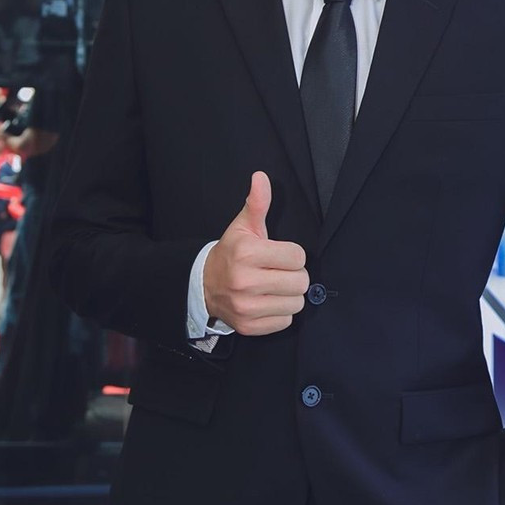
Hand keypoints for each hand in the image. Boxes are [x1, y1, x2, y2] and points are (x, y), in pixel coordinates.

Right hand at [203, 171, 308, 335]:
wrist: (204, 285)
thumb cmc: (231, 253)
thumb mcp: (243, 226)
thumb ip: (257, 202)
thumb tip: (261, 177)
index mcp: (247, 253)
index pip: (298, 257)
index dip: (291, 255)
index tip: (278, 255)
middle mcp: (245, 281)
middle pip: (300, 282)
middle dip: (294, 275)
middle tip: (278, 272)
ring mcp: (246, 307)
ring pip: (296, 303)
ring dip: (289, 295)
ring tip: (274, 287)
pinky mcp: (249, 326)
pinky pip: (285, 322)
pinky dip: (280, 313)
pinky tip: (267, 302)